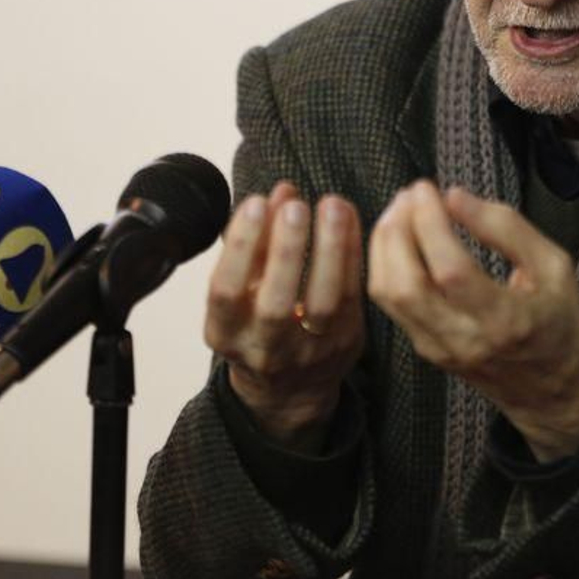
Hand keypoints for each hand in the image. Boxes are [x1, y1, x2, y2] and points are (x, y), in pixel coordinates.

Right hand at [204, 181, 364, 451]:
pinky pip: (352, 296)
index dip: (240, 247)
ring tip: (331, 205)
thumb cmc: (258, 323)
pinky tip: (349, 220)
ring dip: (328, 249)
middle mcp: (265, 348)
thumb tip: (280, 191)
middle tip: (295, 206)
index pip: (226, 292)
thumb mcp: (241, 288)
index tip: (254, 204)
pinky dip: (352, 254)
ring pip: (322, 303)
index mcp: (226, 333)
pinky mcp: (345, 342)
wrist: (289, 387)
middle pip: (275, 303)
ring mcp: (309, 351)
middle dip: (285, 250)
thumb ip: (256, 241)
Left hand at [367, 180, 578, 461]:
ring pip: (388, 295)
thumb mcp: (555, 267)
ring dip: (384, 245)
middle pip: (405, 284)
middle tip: (411, 195)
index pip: (450, 270)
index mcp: (505, 321)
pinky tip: (401, 238)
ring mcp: (439, 349)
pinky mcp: (426, 350)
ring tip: (403, 210)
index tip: (429, 189)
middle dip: (397, 229)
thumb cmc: (563, 325)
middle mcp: (464, 340)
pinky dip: (386, 264)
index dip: (430, 224)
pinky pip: (391, 304)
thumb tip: (455, 196)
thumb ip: (506, 228)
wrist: (557, 394)